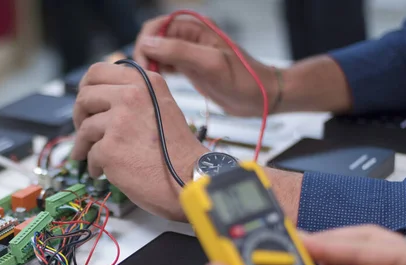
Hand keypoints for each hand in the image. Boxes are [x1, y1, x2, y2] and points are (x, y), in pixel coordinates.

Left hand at [71, 62, 207, 220]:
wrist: (189, 178)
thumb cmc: (177, 151)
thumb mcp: (162, 107)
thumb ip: (136, 96)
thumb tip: (103, 96)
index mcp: (144, 82)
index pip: (98, 71)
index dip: (86, 87)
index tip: (85, 101)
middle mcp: (132, 96)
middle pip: (85, 97)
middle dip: (79, 116)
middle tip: (82, 129)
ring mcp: (119, 121)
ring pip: (85, 128)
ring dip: (84, 145)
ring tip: (89, 156)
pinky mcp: (110, 147)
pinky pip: (90, 154)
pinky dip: (94, 165)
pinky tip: (103, 171)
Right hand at [134, 16, 277, 116]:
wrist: (262, 97)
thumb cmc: (244, 80)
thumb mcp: (210, 64)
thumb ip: (178, 51)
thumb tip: (148, 44)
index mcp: (196, 28)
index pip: (156, 26)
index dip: (145, 43)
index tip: (144, 65)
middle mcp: (190, 37)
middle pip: (154, 39)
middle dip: (145, 55)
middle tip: (146, 77)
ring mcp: (190, 53)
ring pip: (158, 53)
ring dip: (150, 65)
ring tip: (151, 82)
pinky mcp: (191, 69)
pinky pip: (167, 66)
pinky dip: (159, 73)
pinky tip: (159, 84)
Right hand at [302, 225, 405, 264]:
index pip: (363, 247)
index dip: (328, 244)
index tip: (298, 241)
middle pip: (368, 237)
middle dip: (334, 238)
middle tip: (300, 240)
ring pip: (375, 247)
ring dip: (344, 248)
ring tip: (313, 250)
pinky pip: (382, 263)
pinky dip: (357, 262)